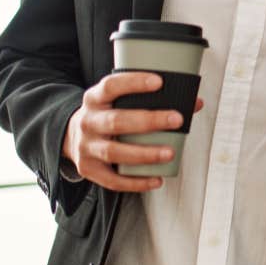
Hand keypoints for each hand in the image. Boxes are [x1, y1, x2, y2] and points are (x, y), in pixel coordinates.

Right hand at [62, 72, 204, 191]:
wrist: (71, 136)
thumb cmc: (107, 114)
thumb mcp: (118, 100)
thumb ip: (152, 99)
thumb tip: (194, 103)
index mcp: (95, 98)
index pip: (111, 86)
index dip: (134, 83)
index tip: (159, 82)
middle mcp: (87, 121)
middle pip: (116, 121)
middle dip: (148, 121)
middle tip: (177, 119)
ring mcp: (85, 147)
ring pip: (114, 152)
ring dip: (144, 154)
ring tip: (170, 153)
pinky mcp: (88, 169)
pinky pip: (112, 180)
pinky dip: (136, 182)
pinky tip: (156, 179)